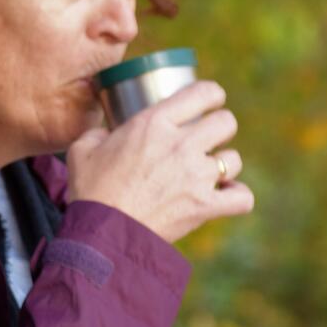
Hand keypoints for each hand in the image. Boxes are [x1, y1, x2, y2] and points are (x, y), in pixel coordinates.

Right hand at [66, 80, 253, 242]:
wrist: (101, 234)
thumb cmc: (90, 190)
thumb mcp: (83, 149)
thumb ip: (99, 133)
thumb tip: (107, 135)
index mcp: (154, 122)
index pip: (204, 93)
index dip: (212, 95)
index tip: (208, 102)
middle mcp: (181, 144)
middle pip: (227, 122)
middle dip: (220, 127)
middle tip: (207, 137)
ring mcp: (197, 177)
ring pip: (235, 159)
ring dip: (225, 164)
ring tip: (211, 170)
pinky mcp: (205, 207)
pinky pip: (242, 197)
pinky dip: (237, 196)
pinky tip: (225, 195)